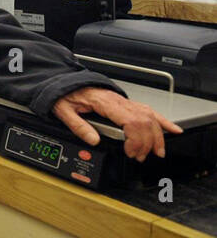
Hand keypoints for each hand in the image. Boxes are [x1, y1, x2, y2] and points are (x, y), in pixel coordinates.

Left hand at [52, 87, 181, 160]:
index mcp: (105, 103)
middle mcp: (118, 101)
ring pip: (150, 116)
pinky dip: (162, 120)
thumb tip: (93, 140)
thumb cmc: (65, 95)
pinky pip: (148, 110)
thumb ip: (78, 126)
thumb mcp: (64, 110)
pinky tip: (172, 129)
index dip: (136, 139)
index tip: (131, 152)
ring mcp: (124, 101)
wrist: (64, 81)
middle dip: (147, 142)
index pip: (130, 121)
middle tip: (141, 156)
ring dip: (157, 135)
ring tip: (157, 151)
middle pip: (144, 121)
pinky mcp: (126, 104)